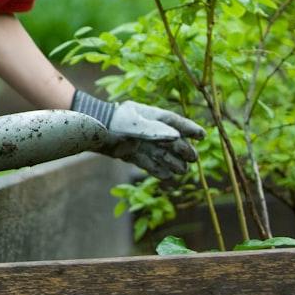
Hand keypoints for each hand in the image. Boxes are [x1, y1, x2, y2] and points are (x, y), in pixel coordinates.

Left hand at [71, 92, 204, 179]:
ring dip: (172, 162)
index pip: (175, 122)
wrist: (91, 130)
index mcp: (152, 116)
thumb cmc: (114, 121)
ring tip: (182, 170)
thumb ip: (155, 130)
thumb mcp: (135, 124)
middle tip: (193, 158)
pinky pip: (149, 163)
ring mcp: (141, 142)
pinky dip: (158, 170)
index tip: (202, 135)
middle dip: (184, 150)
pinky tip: (167, 177)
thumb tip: (176, 138)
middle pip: (172, 141)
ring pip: (162, 154)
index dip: (189, 128)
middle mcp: (149, 130)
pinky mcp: (132, 154)